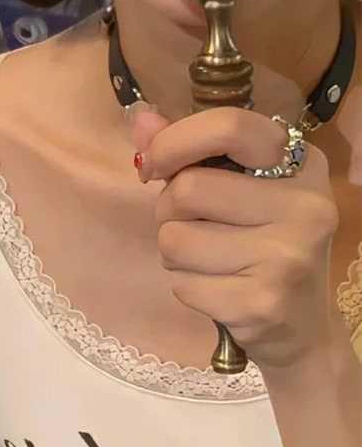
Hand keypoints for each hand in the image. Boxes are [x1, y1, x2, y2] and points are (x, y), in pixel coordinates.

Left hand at [130, 104, 339, 371]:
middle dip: (169, 210)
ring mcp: (288, 256)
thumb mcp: (240, 188)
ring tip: (208, 260)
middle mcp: (306, 205)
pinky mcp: (262, 303)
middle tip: (192, 226)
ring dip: (174, 252)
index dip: (175, 141)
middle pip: (188, 189)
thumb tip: (141, 117)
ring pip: (175, 239)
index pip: (229, 126)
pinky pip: (182, 284)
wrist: (303, 329)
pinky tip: (218, 291)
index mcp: (302, 163)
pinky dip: (185, 287)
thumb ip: (191, 150)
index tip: (152, 165)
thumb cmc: (262, 244)